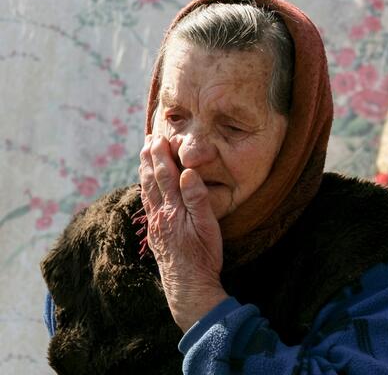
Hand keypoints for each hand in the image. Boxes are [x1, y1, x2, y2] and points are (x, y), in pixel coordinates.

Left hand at [139, 135, 227, 331]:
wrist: (188, 287)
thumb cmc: (202, 256)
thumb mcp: (207, 227)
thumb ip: (196, 198)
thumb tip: (187, 172)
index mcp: (173, 209)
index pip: (165, 176)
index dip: (161, 156)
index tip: (158, 138)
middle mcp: (159, 214)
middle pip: (151, 181)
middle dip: (149, 159)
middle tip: (147, 141)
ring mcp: (155, 225)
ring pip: (146, 192)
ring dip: (144, 172)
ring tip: (143, 158)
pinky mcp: (154, 234)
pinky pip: (147, 205)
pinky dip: (144, 190)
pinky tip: (145, 187)